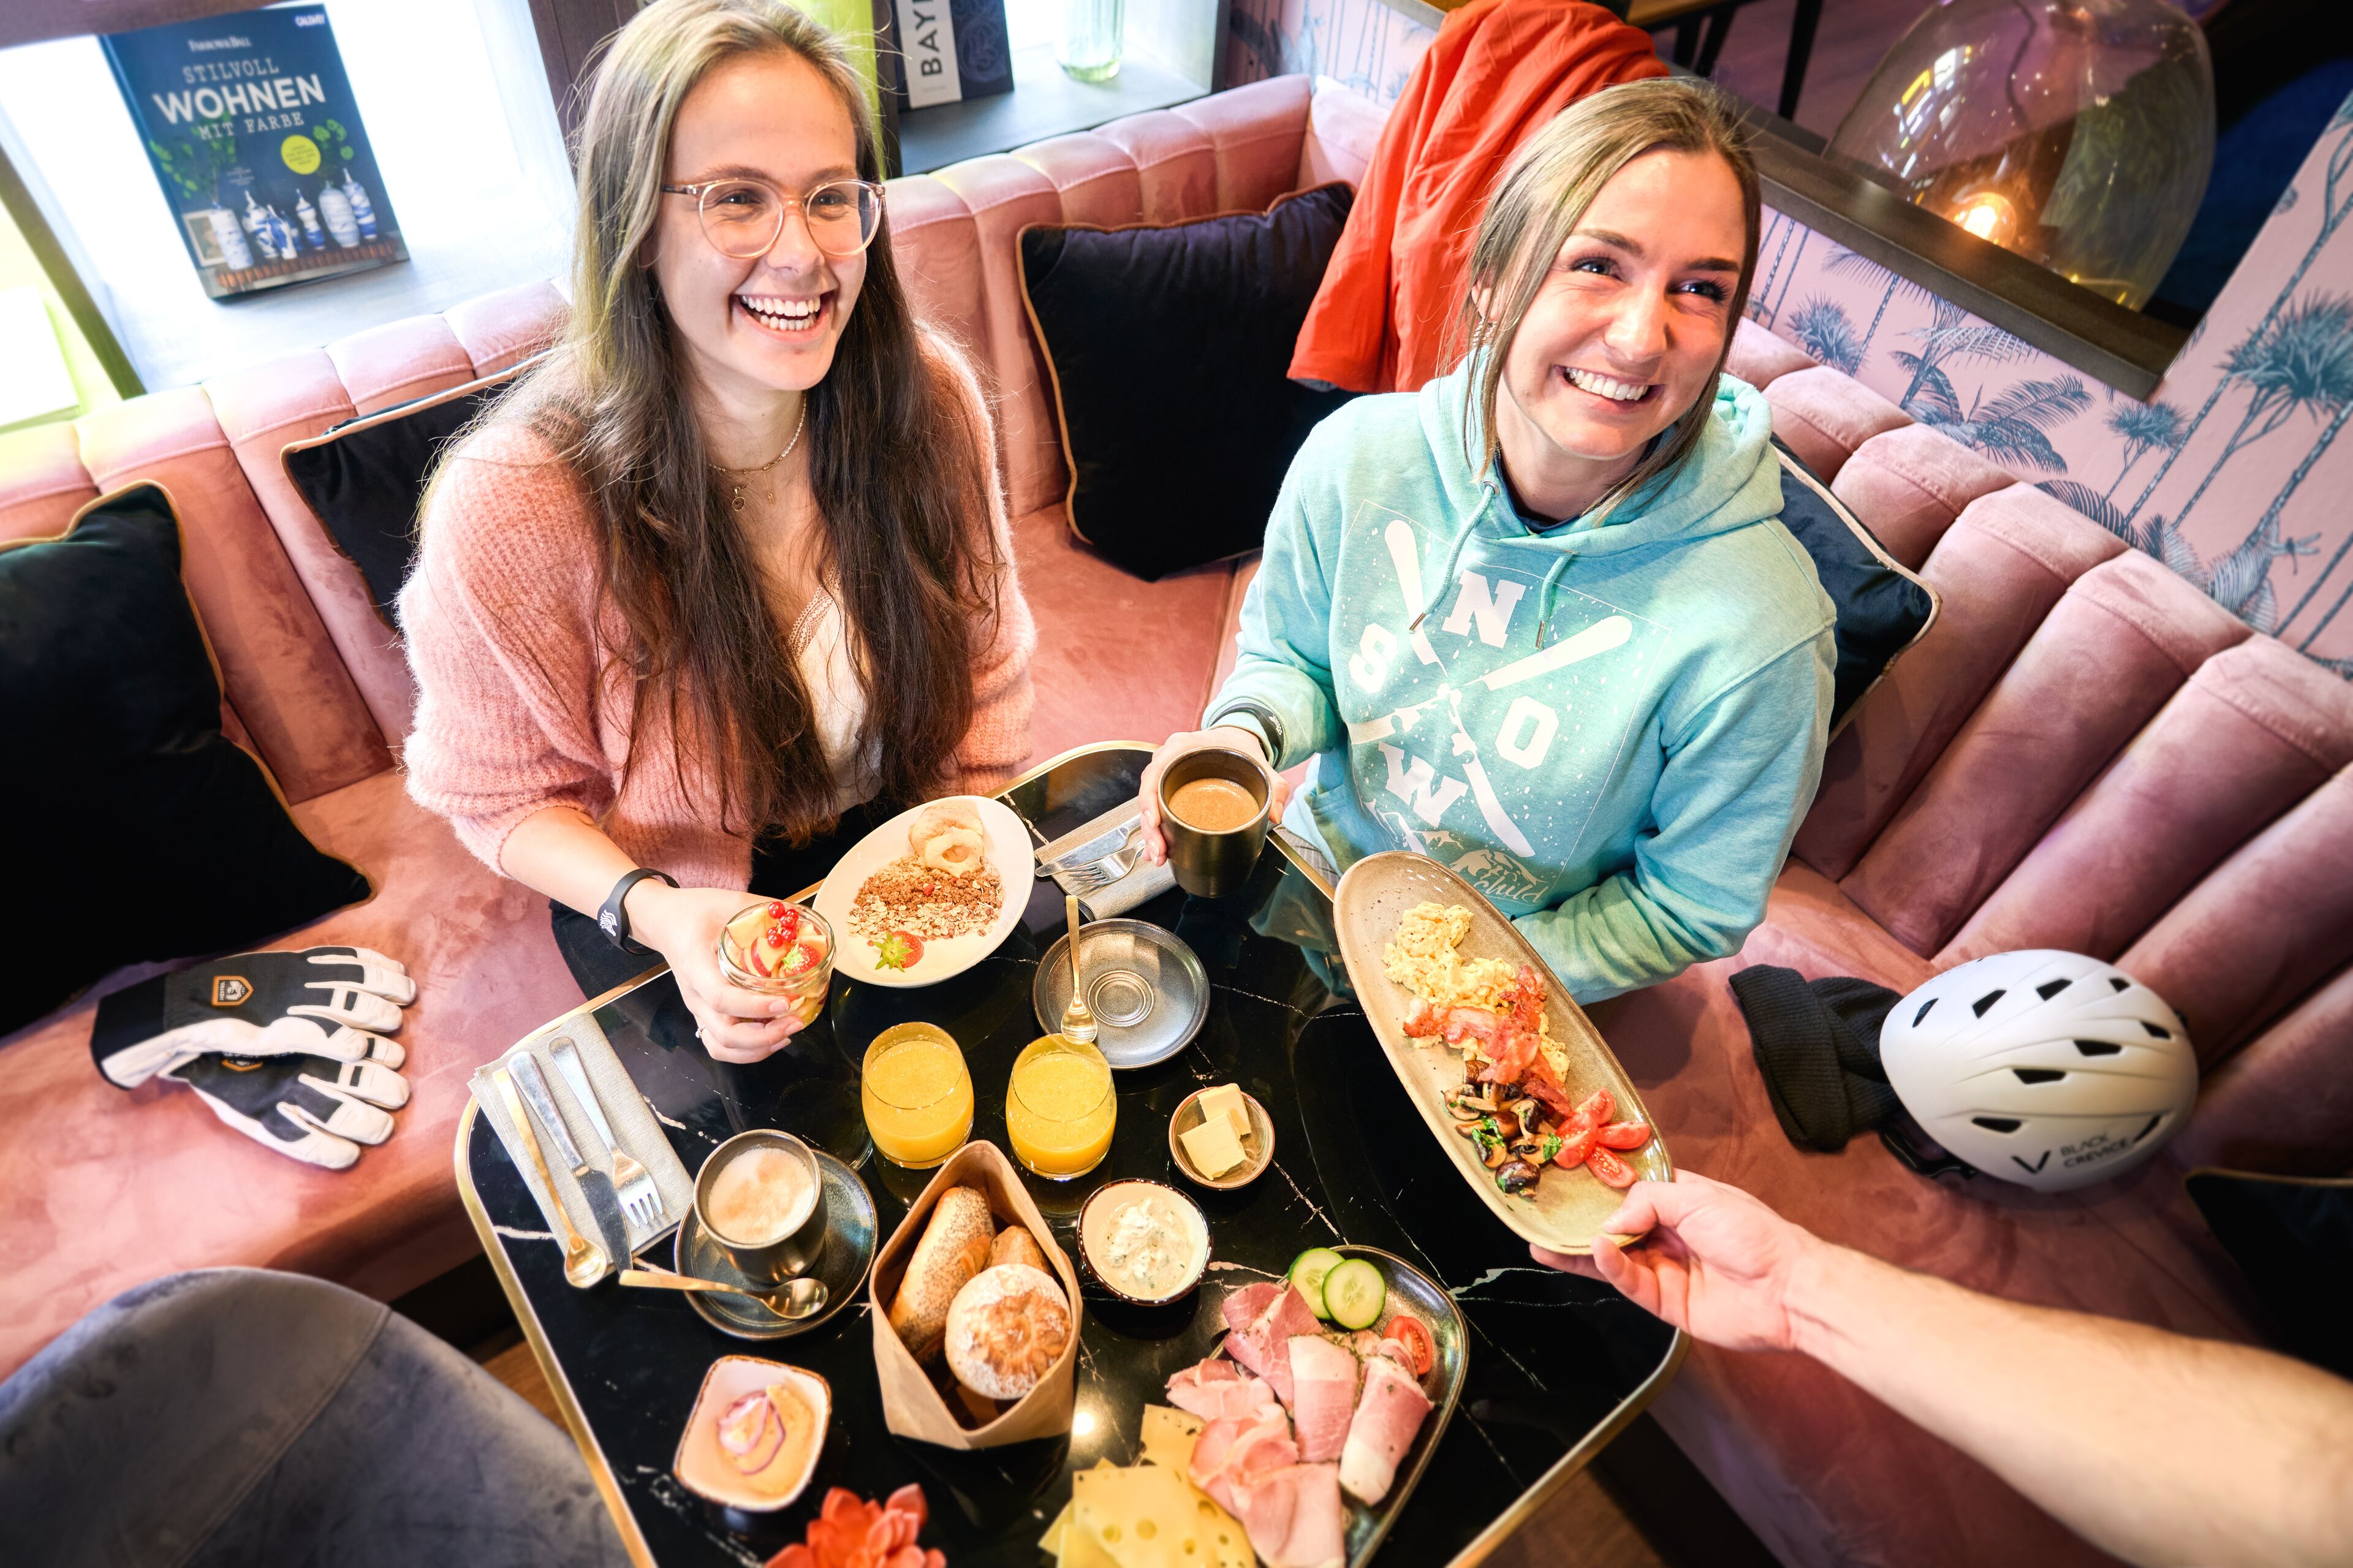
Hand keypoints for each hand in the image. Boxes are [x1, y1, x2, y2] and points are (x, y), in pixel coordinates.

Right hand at [628, 884, 808, 1063]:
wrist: (666, 921)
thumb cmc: (695, 911)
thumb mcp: (730, 902)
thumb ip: (766, 909)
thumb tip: (804, 919)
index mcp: (696, 966)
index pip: (722, 998)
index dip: (755, 1006)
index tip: (786, 1002)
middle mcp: (694, 994)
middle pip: (725, 1034)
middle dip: (765, 1036)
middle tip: (796, 1020)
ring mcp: (697, 1008)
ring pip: (721, 1047)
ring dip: (757, 1048)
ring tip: (787, 1033)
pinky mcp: (703, 1013)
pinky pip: (720, 1045)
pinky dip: (747, 1050)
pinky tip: (771, 1038)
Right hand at [1139, 726, 1291, 864]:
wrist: (1236, 740)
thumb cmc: (1240, 748)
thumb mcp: (1260, 765)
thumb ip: (1275, 787)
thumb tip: (1276, 816)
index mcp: (1183, 746)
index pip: (1156, 771)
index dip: (1150, 798)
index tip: (1154, 822)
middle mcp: (1169, 758)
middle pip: (1149, 793)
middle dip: (1150, 827)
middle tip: (1159, 851)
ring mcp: (1167, 773)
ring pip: (1150, 804)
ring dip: (1151, 832)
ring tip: (1159, 855)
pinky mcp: (1170, 787)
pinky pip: (1157, 808)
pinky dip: (1156, 830)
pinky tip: (1158, 850)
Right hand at [1532, 1170, 1819, 1353]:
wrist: (1788, 1289)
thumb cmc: (1752, 1233)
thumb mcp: (1697, 1197)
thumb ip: (1647, 1201)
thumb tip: (1609, 1220)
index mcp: (1680, 1202)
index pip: (1630, 1192)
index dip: (1600, 1190)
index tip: (1564, 1185)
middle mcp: (1668, 1234)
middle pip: (1614, 1228)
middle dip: (1579, 1224)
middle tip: (1541, 1220)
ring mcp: (1666, 1269)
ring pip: (1614, 1259)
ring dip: (1581, 1252)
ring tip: (1545, 1243)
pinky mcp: (1666, 1303)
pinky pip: (1630, 1284)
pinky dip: (1610, 1268)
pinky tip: (1596, 1252)